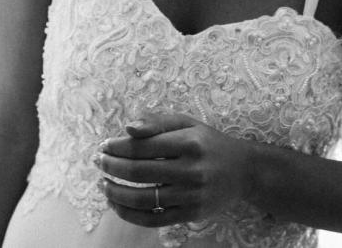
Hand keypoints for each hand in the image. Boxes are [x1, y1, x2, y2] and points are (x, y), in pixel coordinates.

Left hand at [95, 112, 254, 226]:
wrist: (244, 171)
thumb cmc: (209, 143)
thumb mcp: (188, 123)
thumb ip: (157, 121)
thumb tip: (127, 128)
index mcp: (188, 142)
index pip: (142, 146)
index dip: (117, 147)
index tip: (103, 146)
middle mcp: (191, 169)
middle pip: (139, 172)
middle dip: (111, 166)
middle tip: (97, 161)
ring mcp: (192, 194)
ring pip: (142, 199)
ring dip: (115, 193)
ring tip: (103, 185)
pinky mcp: (192, 214)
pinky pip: (154, 219)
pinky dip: (130, 214)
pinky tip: (117, 204)